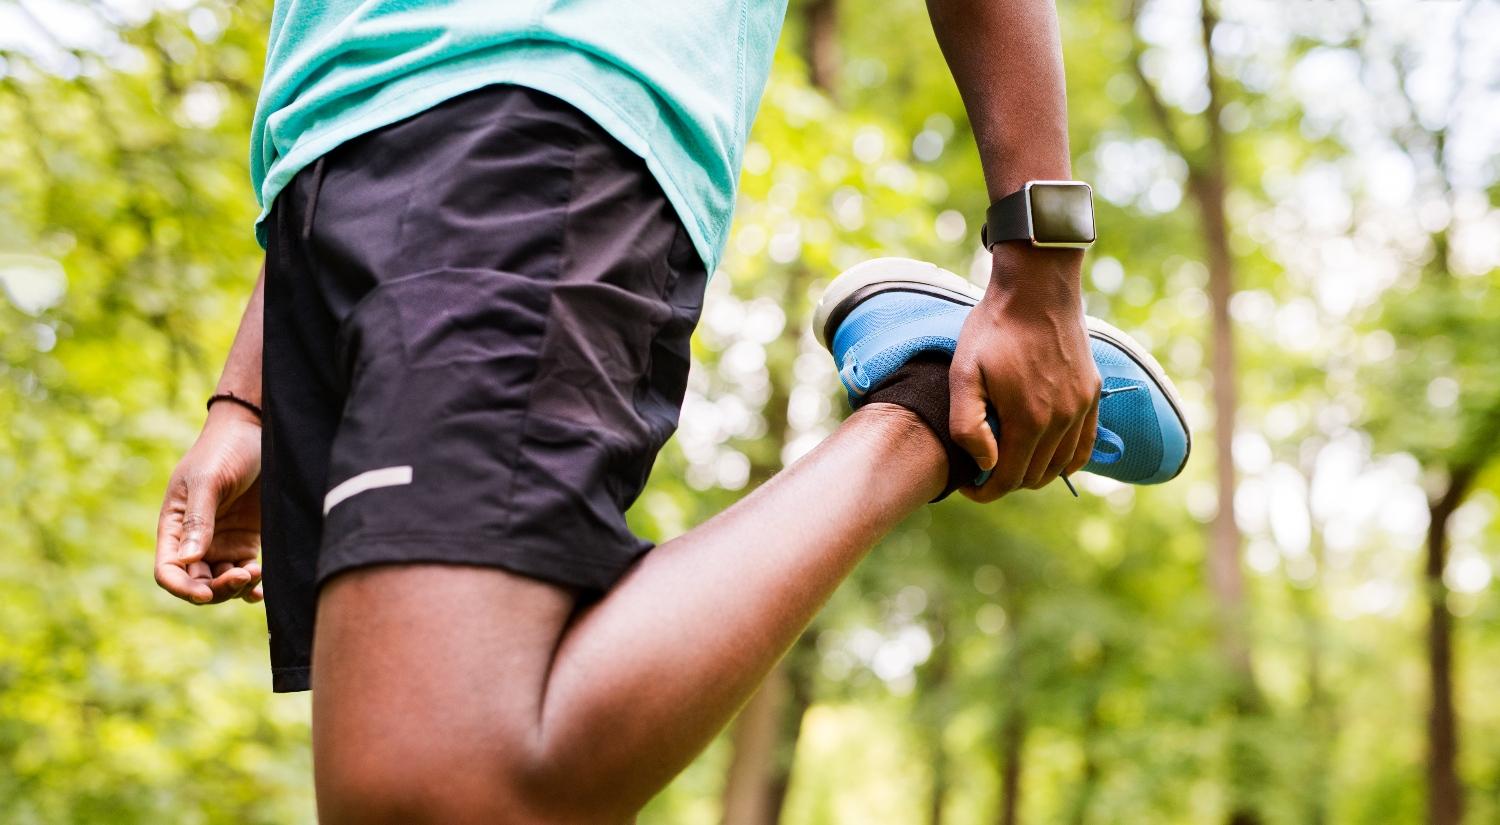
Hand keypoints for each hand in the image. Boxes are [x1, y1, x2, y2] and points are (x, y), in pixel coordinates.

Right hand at [155, 402, 263, 603]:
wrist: (257, 432)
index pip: (168, 570)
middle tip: (242, 575)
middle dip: (216, 590)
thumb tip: (187, 560)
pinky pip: (245, 574)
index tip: (205, 593)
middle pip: (197, 583)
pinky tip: (261, 588)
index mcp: (174, 526)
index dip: (182, 588)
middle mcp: (195, 540)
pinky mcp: (247, 541)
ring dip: (235, 588)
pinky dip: (251, 587)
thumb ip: (197, 520)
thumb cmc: (225, 450)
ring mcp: (222, 543)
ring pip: (221, 583)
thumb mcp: (208, 481)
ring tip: (254, 572)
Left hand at [949, 247, 1099, 501]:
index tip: (968, 485)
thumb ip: (968, 425)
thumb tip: (986, 463)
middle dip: (1006, 482)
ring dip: (1034, 472)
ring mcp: (1081, 407)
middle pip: (1035, 476)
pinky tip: (1048, 458)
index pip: (1009, 480)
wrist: (1036, 289)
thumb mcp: (964, 373)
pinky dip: (1067, 460)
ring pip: (1060, 465)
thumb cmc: (993, 329)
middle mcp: (1062, 420)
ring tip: (1008, 460)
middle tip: (982, 471)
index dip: (985, 491)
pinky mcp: (1092, 393)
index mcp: (1029, 420)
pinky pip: (1085, 444)